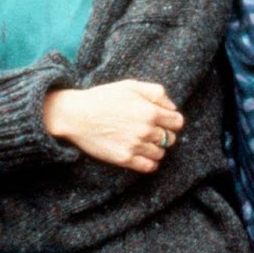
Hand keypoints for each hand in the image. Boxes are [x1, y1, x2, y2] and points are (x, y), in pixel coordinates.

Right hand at [43, 79, 184, 171]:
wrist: (76, 115)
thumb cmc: (103, 97)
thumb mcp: (131, 86)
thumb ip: (156, 93)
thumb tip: (172, 107)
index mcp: (150, 112)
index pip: (177, 122)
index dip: (172, 120)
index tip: (164, 120)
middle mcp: (146, 130)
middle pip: (171, 139)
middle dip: (164, 134)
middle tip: (151, 130)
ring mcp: (135, 146)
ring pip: (161, 153)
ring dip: (156, 148)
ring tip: (143, 141)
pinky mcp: (124, 159)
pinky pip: (149, 167)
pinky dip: (150, 162)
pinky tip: (141, 153)